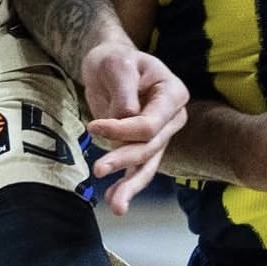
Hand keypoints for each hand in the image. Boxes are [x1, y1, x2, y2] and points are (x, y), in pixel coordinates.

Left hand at [83, 40, 187, 214]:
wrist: (108, 64)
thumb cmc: (115, 59)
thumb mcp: (118, 65)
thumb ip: (125, 91)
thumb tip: (126, 118)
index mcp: (172, 93)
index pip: (151, 123)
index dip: (124, 130)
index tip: (94, 126)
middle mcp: (172, 117)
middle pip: (150, 147)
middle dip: (124, 159)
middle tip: (97, 169)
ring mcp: (160, 134)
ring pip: (148, 165)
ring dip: (130, 185)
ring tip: (116, 206)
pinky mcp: (145, 145)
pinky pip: (137, 168)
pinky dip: (125, 184)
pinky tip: (113, 199)